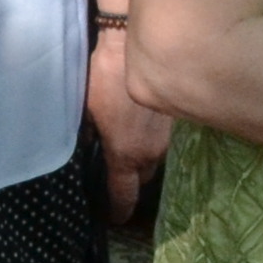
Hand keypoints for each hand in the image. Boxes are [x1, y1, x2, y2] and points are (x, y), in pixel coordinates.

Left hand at [85, 29, 171, 215]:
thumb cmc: (104, 79)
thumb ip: (90, 137)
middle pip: (143, 178)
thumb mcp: (86, 112)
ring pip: (155, 159)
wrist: (133, 46)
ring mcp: (167, 137)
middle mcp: (151, 152)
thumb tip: (90, 148)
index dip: (118, 209)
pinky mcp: (175, 120)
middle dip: (131, 181)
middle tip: (116, 176)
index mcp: (126, 155)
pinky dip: (152, 140)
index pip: (124, 195)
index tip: (114, 217)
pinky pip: (163, 141)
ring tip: (128, 149)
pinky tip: (141, 129)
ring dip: (143, 158)